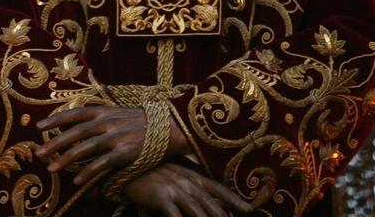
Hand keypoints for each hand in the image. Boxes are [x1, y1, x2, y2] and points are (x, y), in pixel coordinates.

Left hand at [35, 106, 189, 184]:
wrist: (171, 126)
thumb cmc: (142, 121)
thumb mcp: (119, 112)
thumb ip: (101, 116)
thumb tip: (80, 123)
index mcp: (104, 110)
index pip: (75, 113)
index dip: (56, 120)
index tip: (39, 127)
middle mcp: (107, 122)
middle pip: (75, 132)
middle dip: (54, 142)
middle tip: (38, 152)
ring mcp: (116, 137)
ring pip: (85, 148)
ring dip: (66, 159)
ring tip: (51, 168)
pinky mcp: (125, 153)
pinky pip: (102, 164)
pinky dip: (88, 172)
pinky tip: (77, 180)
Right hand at [125, 164, 250, 216]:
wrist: (126, 164)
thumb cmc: (151, 170)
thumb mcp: (173, 174)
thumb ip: (189, 184)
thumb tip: (204, 199)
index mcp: (192, 175)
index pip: (218, 188)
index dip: (234, 200)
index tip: (248, 210)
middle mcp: (187, 181)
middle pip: (212, 204)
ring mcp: (175, 188)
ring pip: (198, 211)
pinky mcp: (161, 196)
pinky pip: (175, 215)